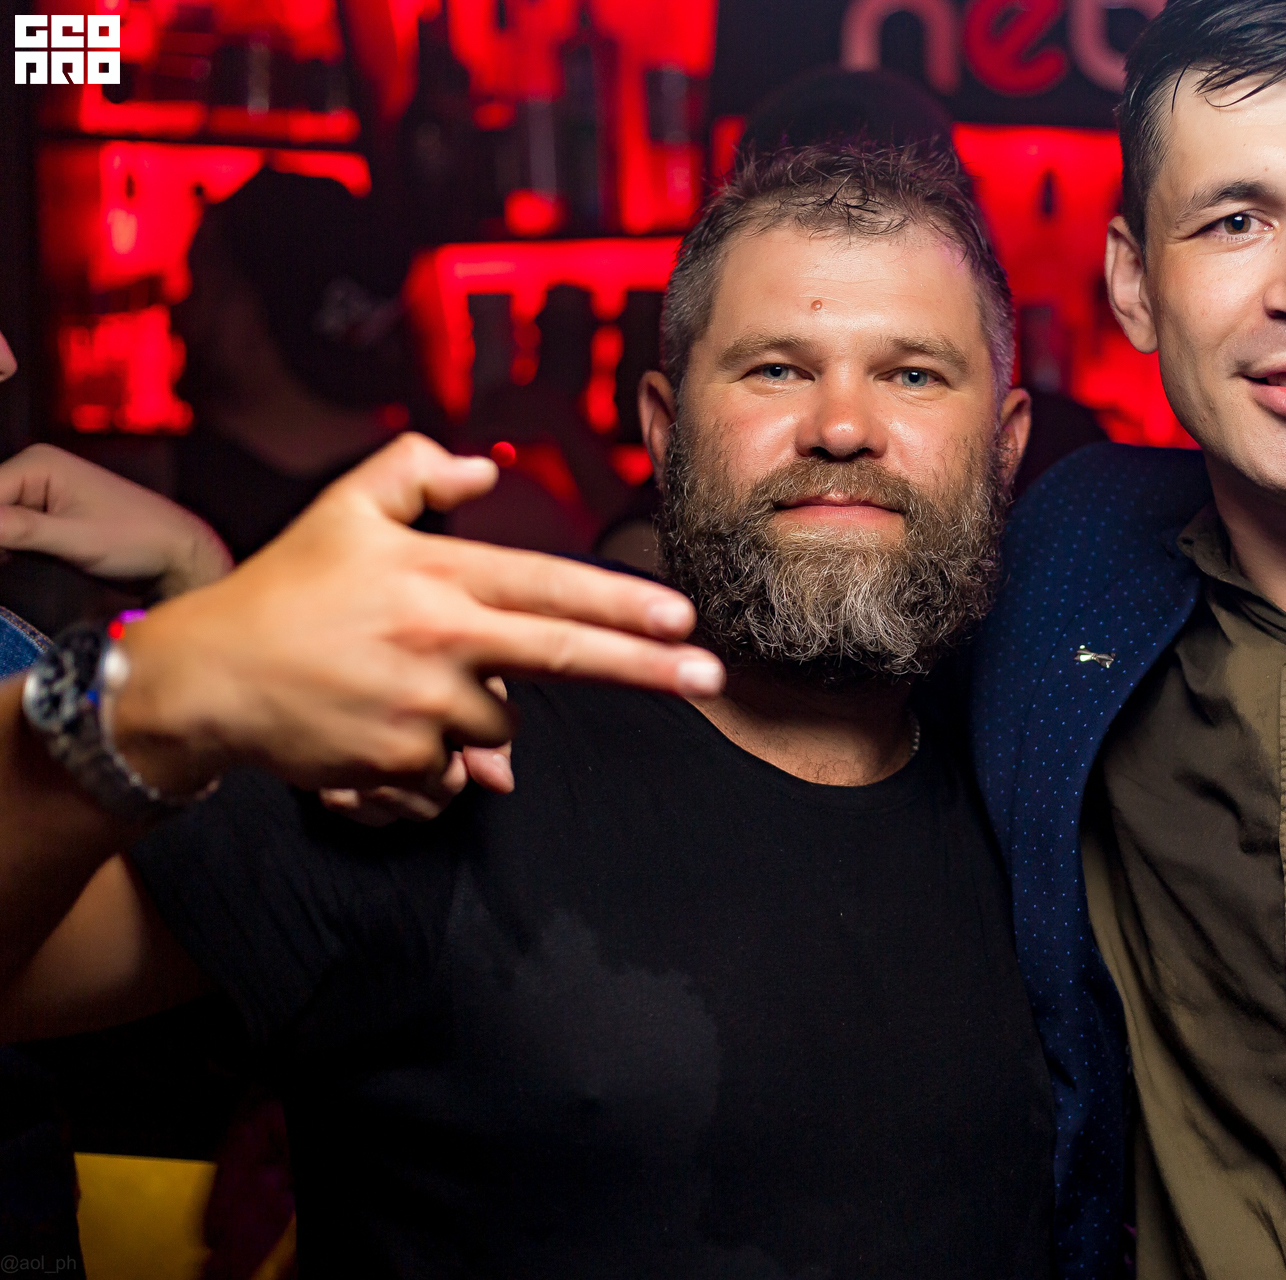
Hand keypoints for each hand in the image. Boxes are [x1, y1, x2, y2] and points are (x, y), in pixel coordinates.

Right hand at [0, 444, 232, 597]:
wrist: (178, 552)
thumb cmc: (139, 539)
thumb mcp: (73, 538)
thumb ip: (16, 530)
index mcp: (39, 464)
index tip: (1, 554)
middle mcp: (34, 472)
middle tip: (8, 560)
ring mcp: (39, 495)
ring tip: (12, 563)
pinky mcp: (45, 518)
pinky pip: (7, 532)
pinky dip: (4, 550)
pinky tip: (10, 564)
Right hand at [104, 433, 722, 798]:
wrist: (204, 680)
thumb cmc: (282, 591)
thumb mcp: (343, 510)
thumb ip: (415, 472)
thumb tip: (484, 467)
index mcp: (439, 579)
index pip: (552, 589)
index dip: (624, 603)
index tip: (683, 618)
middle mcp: (442, 642)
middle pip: (568, 658)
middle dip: (650, 668)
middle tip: (712, 677)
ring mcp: (423, 710)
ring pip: (499, 729)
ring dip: (475, 720)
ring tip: (402, 693)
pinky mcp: (400, 767)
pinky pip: (452, 778)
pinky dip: (434, 766)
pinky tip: (383, 736)